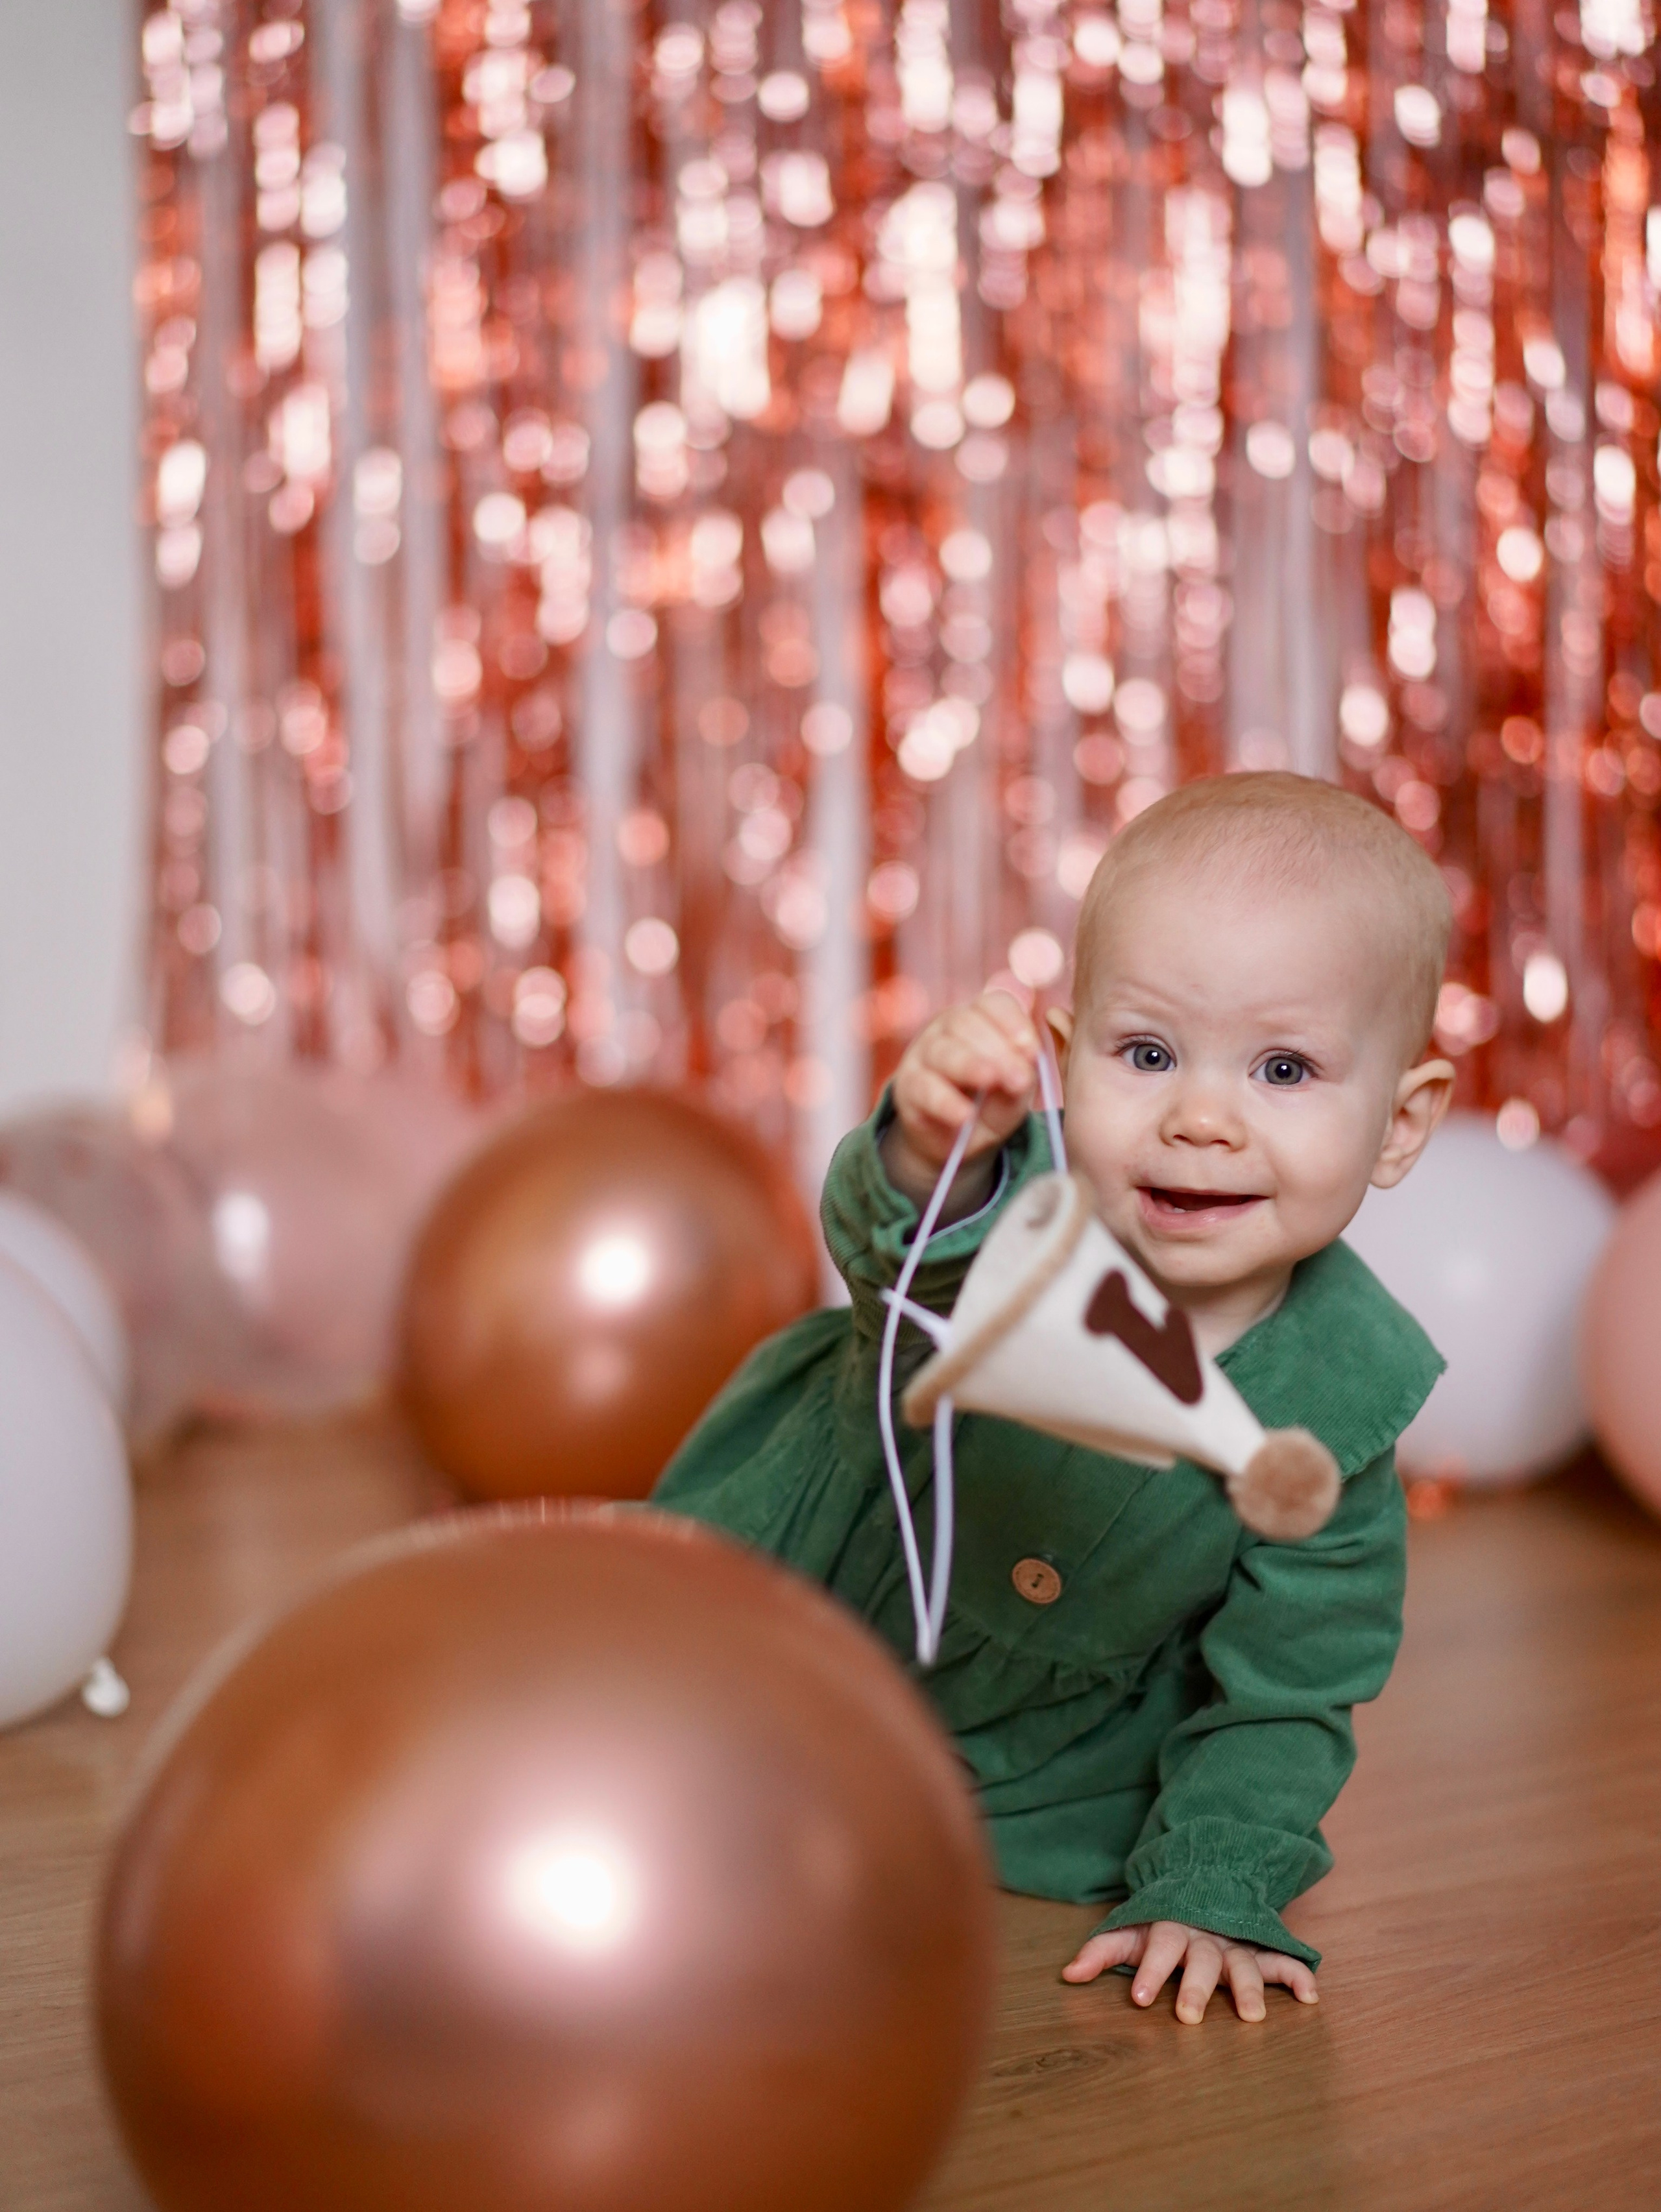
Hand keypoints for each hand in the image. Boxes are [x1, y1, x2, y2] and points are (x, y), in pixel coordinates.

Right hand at [883, 991, 1040, 1208]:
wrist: (956, 1141)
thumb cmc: (989, 1104)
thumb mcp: (1014, 1092)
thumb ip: (1022, 1076)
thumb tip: (1026, 1062)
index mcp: (979, 1020)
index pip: (993, 1004)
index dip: (1014, 1022)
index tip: (1032, 1050)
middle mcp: (946, 1029)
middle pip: (965, 1023)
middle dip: (997, 1050)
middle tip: (1020, 1079)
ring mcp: (922, 1054)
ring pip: (942, 1051)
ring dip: (969, 1065)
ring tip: (990, 1080)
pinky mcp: (907, 1087)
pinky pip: (923, 1088)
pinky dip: (945, 1101)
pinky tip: (964, 1115)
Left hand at [1061, 1919, 1317, 2024]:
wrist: (1203, 1885)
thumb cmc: (1160, 1921)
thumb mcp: (1130, 1930)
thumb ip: (1101, 1950)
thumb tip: (1067, 1975)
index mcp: (1172, 1929)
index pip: (1159, 1948)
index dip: (1149, 1972)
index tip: (1137, 1998)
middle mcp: (1206, 1937)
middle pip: (1201, 1961)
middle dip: (1195, 1988)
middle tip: (1188, 2017)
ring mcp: (1235, 1944)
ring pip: (1243, 1965)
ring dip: (1248, 1989)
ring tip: (1252, 2018)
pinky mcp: (1259, 1952)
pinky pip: (1282, 1962)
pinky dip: (1297, 1976)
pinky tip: (1310, 1997)